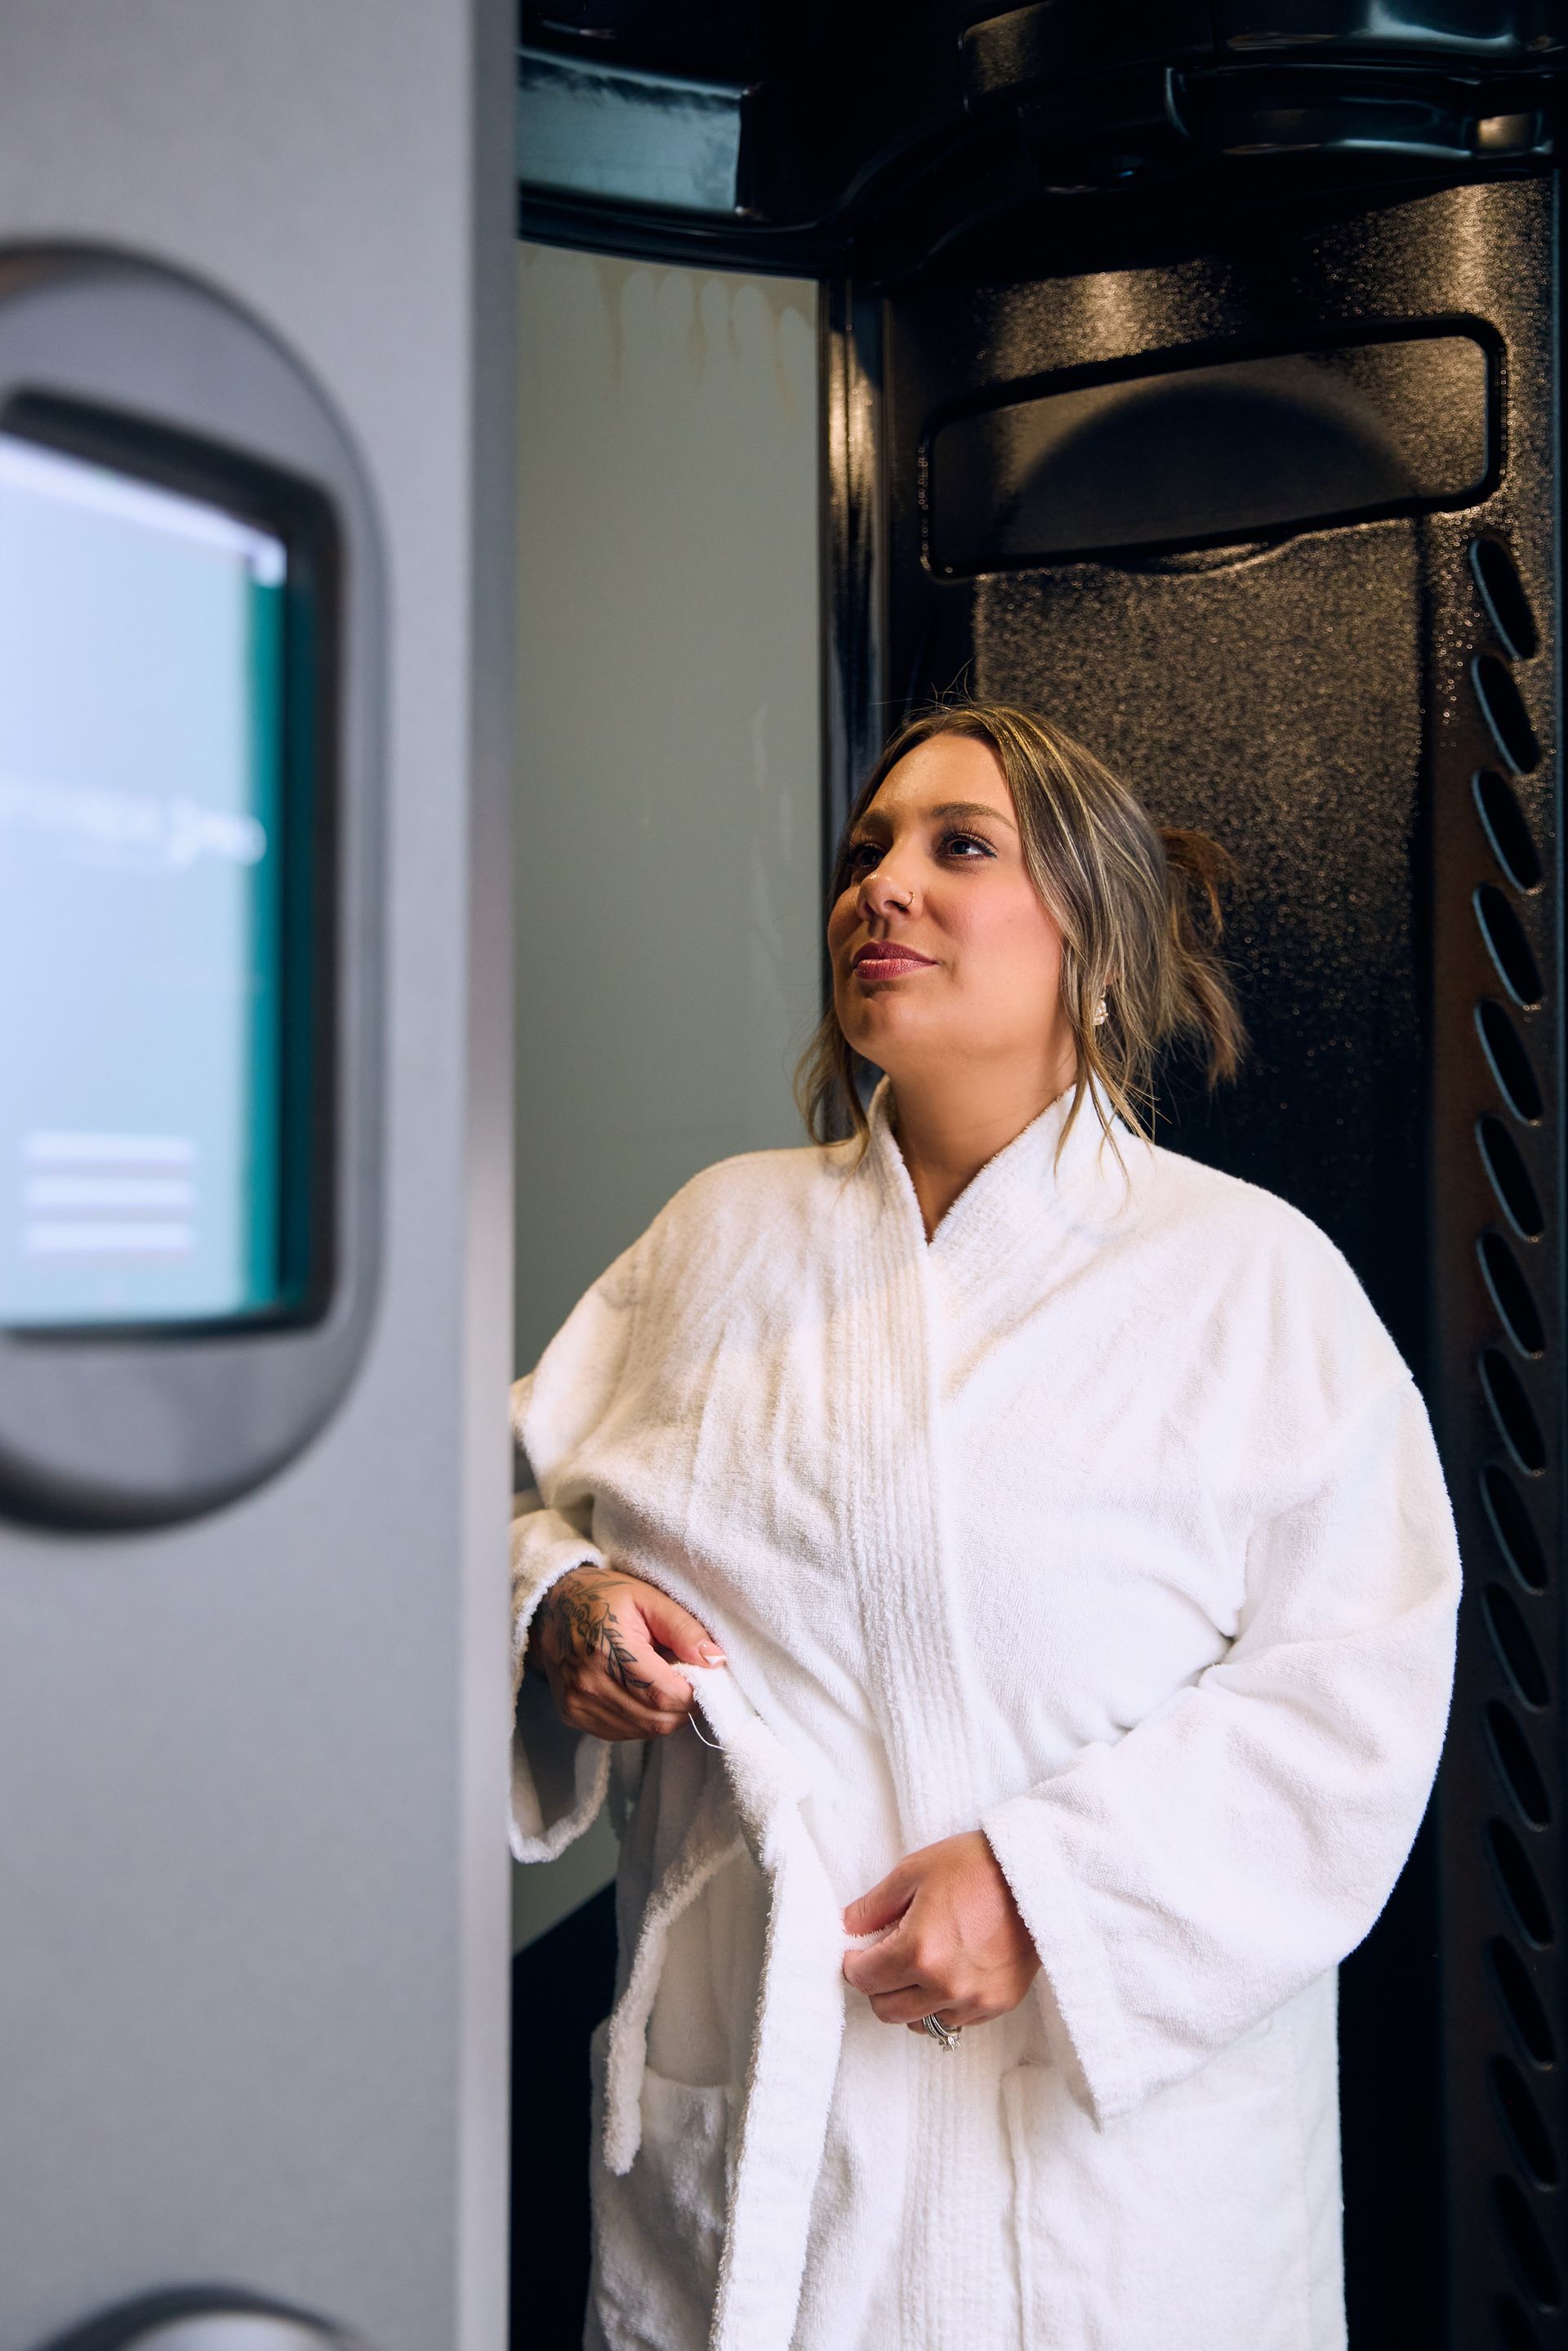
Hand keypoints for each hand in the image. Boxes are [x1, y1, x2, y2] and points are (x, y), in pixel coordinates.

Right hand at [526, 1564, 725, 1741]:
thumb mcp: (648, 1598)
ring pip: (643, 1731)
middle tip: (682, 1677)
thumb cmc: (604, 1597)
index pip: (665, 1696)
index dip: (694, 1693)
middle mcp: (588, 1684)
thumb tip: (716, 1660)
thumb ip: (683, 1629)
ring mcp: (577, 1704)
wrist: (552, 1606)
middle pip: (657, 1721)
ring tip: (656, 1680)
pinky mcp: (572, 1715)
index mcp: (608, 1651)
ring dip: (661, 1714)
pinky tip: (637, 1691)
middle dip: (681, 1705)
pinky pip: (622, 1732)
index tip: (701, 1675)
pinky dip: (640, 1719)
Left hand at [841, 1830, 1039, 2031]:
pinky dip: (942, 2004)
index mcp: (918, 1951)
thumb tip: (848, 1926)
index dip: (853, 1965)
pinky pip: (955, 2020)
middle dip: (877, 1987)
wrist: (1034, 1874)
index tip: (857, 1953)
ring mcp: (974, 1999)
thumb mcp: (914, 1871)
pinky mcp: (998, 2003)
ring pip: (920, 2022)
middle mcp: (944, 1985)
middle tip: (883, 1962)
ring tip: (918, 1968)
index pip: (865, 1980)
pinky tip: (947, 1974)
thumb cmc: (974, 1865)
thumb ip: (875, 1905)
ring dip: (910, 2000)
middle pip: (887, 2011)